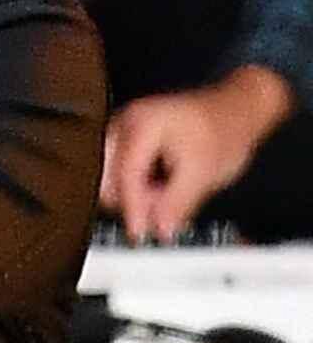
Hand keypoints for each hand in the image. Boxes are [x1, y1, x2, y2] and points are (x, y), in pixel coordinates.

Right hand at [100, 66, 294, 240]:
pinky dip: (137, 187)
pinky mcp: (128, 141)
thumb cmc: (224, 129)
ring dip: (134, 195)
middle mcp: (126, 123)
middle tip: (158, 210)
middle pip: (106, 176)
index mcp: (142, 124)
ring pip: (110, 177)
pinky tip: (160, 187)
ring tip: (165, 195)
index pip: (126, 174)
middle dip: (130, 199)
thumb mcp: (204, 172)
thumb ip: (178, 203)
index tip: (139, 232)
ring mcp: (124, 130)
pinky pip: (118, 173)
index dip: (133, 207)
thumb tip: (160, 229)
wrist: (236, 111)